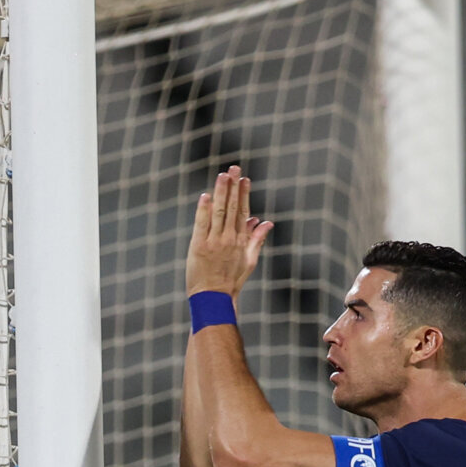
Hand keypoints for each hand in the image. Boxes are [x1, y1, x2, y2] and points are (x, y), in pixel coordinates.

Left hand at [186, 165, 273, 298]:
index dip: (243, 194)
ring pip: (219, 212)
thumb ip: (257, 239)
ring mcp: (214, 242)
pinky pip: (202, 224)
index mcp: (240, 241)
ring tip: (223, 176)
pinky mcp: (199, 246)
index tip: (244, 179)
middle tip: (234, 168)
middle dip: (233, 187)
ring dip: (221, 193)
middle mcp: (229, 239)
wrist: (214, 298)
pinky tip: (206, 196)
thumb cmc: (231, 281)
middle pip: (231, 208)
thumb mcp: (249, 261)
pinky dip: (204, 210)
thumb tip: (266, 222)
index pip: (243, 212)